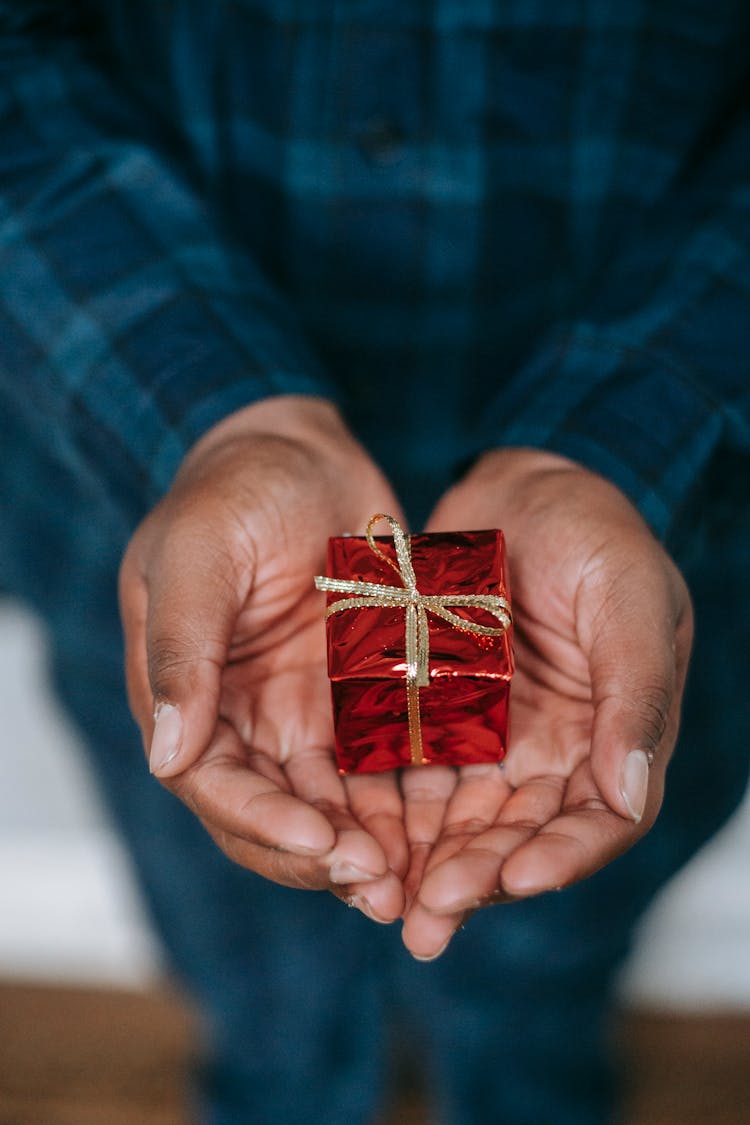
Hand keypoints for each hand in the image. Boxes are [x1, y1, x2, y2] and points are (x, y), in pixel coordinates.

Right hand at [119, 396, 406, 922]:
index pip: (214, 787)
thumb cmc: (235, 490)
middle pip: (277, 816)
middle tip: (383, 886)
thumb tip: (168, 757)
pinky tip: (449, 825)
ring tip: (421, 880)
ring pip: (335, 805)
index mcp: (189, 697)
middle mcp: (243, 721)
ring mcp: (303, 714)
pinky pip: (384, 764)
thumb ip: (182, 651)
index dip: (263, 823)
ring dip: (373, 847)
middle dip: (325, 856)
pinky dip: (409, 802)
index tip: (322, 841)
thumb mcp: (197, 555)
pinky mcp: (359, 700)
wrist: (302, 450)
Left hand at [401, 448, 692, 958]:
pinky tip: (350, 836)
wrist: (526, 484)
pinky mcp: (440, 715)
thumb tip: (628, 796)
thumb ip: (634, 694)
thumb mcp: (631, 599)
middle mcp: (556, 753)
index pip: (597, 822)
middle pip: (517, 836)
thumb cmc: (598, 533)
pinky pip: (411, 772)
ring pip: (458, 819)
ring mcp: (496, 738)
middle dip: (476, 880)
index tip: (516, 879)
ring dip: (422, 863)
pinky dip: (387, 809)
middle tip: (426, 919)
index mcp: (615, 736)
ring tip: (379, 898)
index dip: (562, 858)